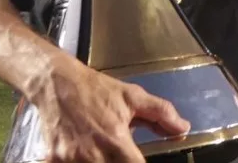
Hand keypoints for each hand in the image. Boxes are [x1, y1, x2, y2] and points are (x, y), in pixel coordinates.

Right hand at [32, 53, 188, 161]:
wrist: (56, 83)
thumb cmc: (96, 89)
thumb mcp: (132, 96)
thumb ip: (161, 114)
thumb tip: (183, 129)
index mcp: (116, 141)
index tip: (139, 160)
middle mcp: (94, 155)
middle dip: (120, 162)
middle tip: (119, 152)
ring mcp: (71, 159)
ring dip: (101, 162)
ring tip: (101, 149)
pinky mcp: (54, 160)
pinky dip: (79, 161)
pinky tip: (82, 153)